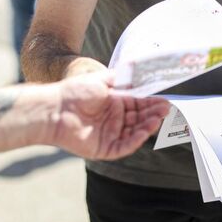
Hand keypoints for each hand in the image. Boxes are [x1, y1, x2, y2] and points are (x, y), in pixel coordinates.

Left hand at [43, 71, 169, 160]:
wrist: (55, 108)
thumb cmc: (76, 91)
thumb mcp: (103, 80)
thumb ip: (124, 79)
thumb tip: (143, 73)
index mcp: (115, 103)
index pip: (139, 105)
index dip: (152, 104)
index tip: (165, 101)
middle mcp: (115, 119)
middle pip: (140, 119)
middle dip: (153, 114)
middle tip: (166, 110)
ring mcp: (110, 134)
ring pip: (135, 133)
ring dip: (147, 127)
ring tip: (157, 119)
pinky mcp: (104, 149)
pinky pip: (124, 146)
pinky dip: (135, 140)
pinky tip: (144, 132)